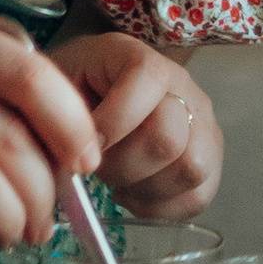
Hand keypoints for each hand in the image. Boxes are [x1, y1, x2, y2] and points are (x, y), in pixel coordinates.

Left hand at [50, 31, 221, 221]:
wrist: (89, 90)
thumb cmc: (68, 90)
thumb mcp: (52, 86)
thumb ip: (58, 112)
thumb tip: (75, 158)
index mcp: (137, 56)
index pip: (148, 78)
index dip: (115, 120)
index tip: (84, 146)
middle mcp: (181, 84)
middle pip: (169, 137)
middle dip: (123, 167)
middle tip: (97, 169)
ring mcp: (202, 121)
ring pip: (192, 168)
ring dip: (145, 188)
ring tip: (118, 180)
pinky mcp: (210, 157)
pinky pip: (199, 196)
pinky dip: (161, 208)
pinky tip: (134, 193)